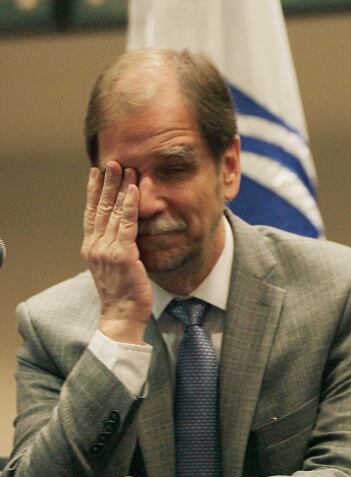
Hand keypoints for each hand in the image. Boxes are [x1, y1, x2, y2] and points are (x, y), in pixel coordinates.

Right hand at [81, 163, 151, 343]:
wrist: (121, 314)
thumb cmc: (122, 291)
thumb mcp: (113, 265)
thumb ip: (115, 245)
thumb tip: (123, 229)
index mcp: (91, 247)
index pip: (91, 213)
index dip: (93, 191)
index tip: (96, 172)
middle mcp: (95, 246)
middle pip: (99, 207)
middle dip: (106, 182)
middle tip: (111, 161)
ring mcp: (107, 249)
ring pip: (113, 211)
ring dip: (120, 188)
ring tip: (126, 168)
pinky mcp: (122, 254)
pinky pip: (127, 224)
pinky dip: (130, 205)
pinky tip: (134, 190)